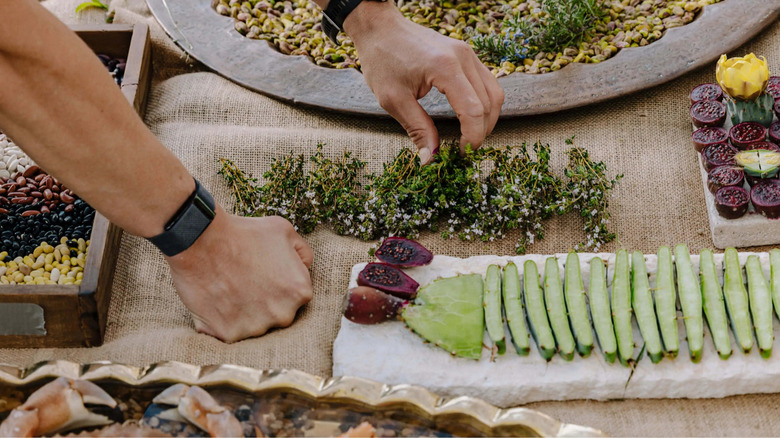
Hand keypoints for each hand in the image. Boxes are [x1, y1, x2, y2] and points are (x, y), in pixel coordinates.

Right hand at [166, 208, 313, 342]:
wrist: (202, 241)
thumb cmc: (244, 233)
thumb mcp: (285, 231)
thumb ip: (303, 253)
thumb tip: (305, 267)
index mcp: (301, 292)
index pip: (295, 295)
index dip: (278, 283)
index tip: (263, 274)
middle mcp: (283, 315)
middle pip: (277, 314)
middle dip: (264, 301)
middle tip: (245, 281)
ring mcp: (256, 328)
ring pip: (254, 325)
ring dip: (244, 312)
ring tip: (230, 289)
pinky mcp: (229, 334)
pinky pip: (230, 331)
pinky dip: (223, 320)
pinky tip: (217, 300)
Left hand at [345, 2, 503, 162]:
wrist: (380, 28)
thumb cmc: (382, 60)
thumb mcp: (394, 100)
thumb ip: (417, 129)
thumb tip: (430, 158)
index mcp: (445, 68)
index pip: (474, 110)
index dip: (472, 137)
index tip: (461, 154)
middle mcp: (463, 57)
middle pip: (489, 103)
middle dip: (481, 131)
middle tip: (466, 150)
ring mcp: (467, 53)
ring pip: (494, 92)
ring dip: (487, 118)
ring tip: (471, 136)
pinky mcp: (466, 53)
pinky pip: (487, 82)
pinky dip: (484, 103)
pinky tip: (470, 116)